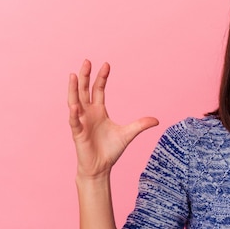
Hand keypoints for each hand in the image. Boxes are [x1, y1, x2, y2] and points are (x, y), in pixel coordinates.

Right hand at [67, 60, 158, 177]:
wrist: (101, 167)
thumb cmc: (111, 150)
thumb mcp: (128, 134)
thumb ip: (140, 125)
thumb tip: (157, 120)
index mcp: (99, 110)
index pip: (98, 89)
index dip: (101, 77)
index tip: (106, 64)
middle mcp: (88, 113)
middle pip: (84, 90)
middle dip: (85, 76)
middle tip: (87, 61)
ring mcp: (81, 122)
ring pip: (74, 101)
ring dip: (73, 89)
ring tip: (73, 76)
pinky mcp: (78, 133)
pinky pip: (74, 121)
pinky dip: (73, 113)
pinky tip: (74, 105)